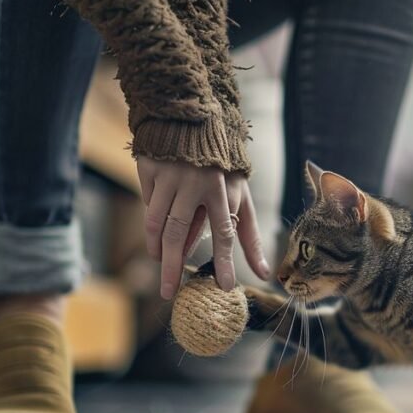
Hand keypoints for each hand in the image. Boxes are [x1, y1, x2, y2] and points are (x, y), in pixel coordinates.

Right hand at [138, 157, 269, 299]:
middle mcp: (196, 182)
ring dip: (156, 248)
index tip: (225, 287)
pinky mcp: (150, 168)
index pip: (224, 232)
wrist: (193, 120)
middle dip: (173, 267)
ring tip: (158, 261)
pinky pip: (148, 202)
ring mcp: (170, 175)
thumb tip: (265, 274)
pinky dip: (152, 217)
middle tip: (168, 292)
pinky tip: (157, 224)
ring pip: (157, 222)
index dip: (225, 261)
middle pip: (179, 233)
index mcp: (223, 189)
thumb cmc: (223, 170)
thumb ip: (249, 237)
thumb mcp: (241, 197)